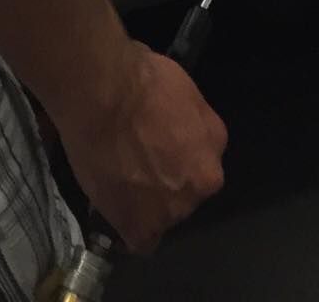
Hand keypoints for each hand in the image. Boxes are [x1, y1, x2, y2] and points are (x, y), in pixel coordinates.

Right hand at [54, 41, 227, 254]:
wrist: (104, 94)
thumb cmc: (139, 78)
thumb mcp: (184, 89)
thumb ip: (190, 120)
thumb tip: (179, 127)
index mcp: (214, 146)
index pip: (199, 167)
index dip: (176, 159)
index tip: (156, 151)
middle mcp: (201, 184)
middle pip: (184, 193)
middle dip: (164, 183)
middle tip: (136, 164)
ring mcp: (171, 210)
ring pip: (162, 216)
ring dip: (145, 205)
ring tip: (117, 181)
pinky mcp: (140, 227)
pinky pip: (140, 241)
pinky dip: (128, 229)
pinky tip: (115, 211)